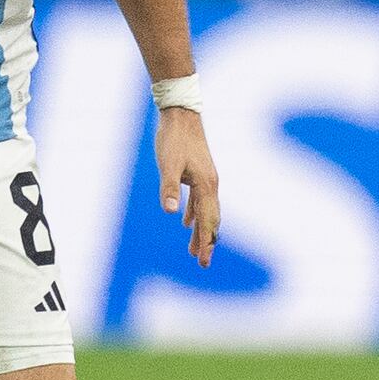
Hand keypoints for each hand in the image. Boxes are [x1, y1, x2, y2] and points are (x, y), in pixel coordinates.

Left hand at [154, 103, 223, 264]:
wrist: (181, 115)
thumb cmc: (173, 139)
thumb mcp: (167, 165)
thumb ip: (169, 188)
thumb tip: (170, 213)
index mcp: (206, 185)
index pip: (207, 221)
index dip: (205, 242)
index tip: (203, 262)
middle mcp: (211, 185)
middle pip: (211, 220)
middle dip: (207, 242)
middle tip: (203, 263)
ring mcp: (206, 180)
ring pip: (206, 212)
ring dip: (201, 231)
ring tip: (195, 250)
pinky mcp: (198, 174)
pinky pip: (199, 201)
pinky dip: (194, 214)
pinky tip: (185, 222)